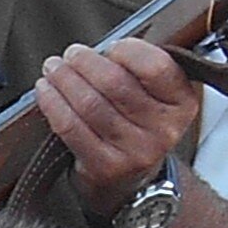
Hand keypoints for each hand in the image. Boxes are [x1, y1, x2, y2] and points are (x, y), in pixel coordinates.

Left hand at [32, 39, 203, 220]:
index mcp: (182, 103)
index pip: (156, 67)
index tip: (111, 46)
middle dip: (85, 62)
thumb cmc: (140, 125)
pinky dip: (53, 104)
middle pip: (115, 83)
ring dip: (64, 80)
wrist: (135, 181)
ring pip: (90, 104)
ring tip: (54, 69)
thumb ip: (140, 69)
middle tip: (70, 54)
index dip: (128, 51)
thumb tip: (98, 49)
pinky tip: (46, 91)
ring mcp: (135, 151)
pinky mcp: (106, 166)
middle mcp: (163, 129)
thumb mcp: (158, 96)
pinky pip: (71, 127)